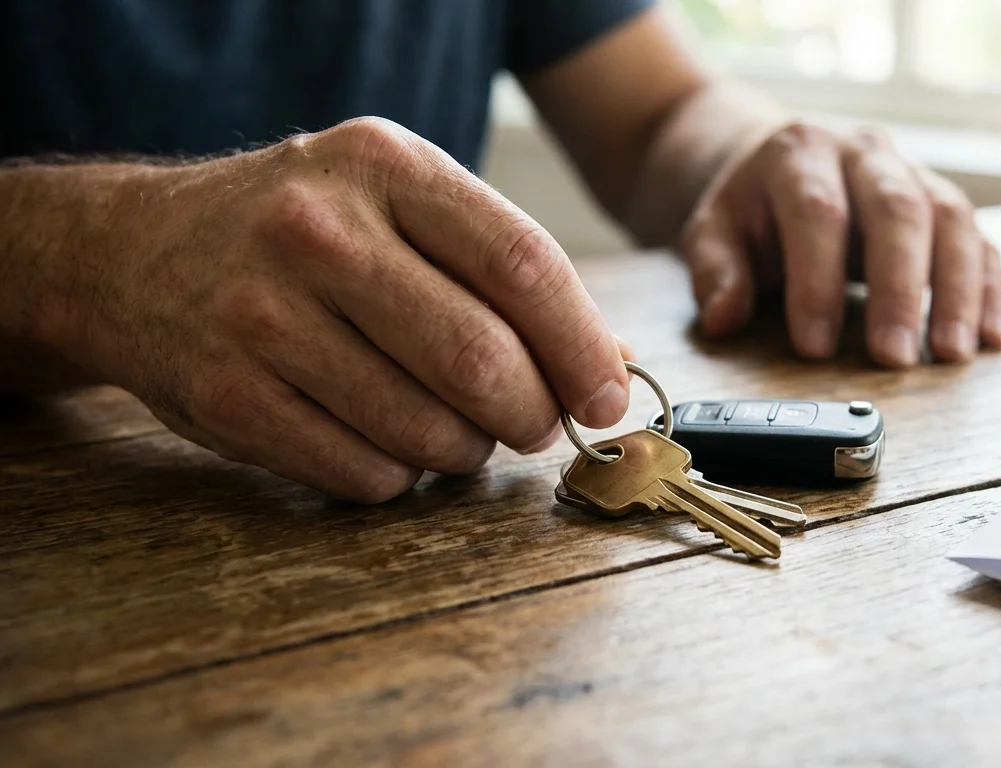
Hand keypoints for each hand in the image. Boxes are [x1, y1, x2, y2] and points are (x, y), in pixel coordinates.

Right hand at [26, 118, 629, 501]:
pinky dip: (398, 475)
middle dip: (531, 415)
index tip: (608, 397)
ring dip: (465, 451)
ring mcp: (263, 314)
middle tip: (533, 424)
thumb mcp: (399, 203)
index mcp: (385, 166)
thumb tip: (610, 365)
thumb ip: (502, 270)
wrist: (133, 251)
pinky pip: (361, 472)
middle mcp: (319, 231)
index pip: (521, 263)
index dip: (582, 346)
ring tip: (456, 430)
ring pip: (425, 430)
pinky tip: (386, 441)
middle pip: (480, 358)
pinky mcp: (226, 395)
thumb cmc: (303, 230)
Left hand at [680, 123, 1000, 366]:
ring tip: (950, 353)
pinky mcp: (946, 205)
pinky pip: (982, 240)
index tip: (815, 346)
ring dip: (957, 290)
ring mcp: (915, 174)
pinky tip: (990, 337)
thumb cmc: (754, 208)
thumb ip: (716, 271)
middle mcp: (866, 154)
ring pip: (951, 219)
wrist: (787, 162)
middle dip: (898, 287)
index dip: (817, 280)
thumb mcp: (714, 231)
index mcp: (801, 152)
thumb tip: (723, 317)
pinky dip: (990, 289)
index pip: (818, 212)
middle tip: (892, 355)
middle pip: (898, 210)